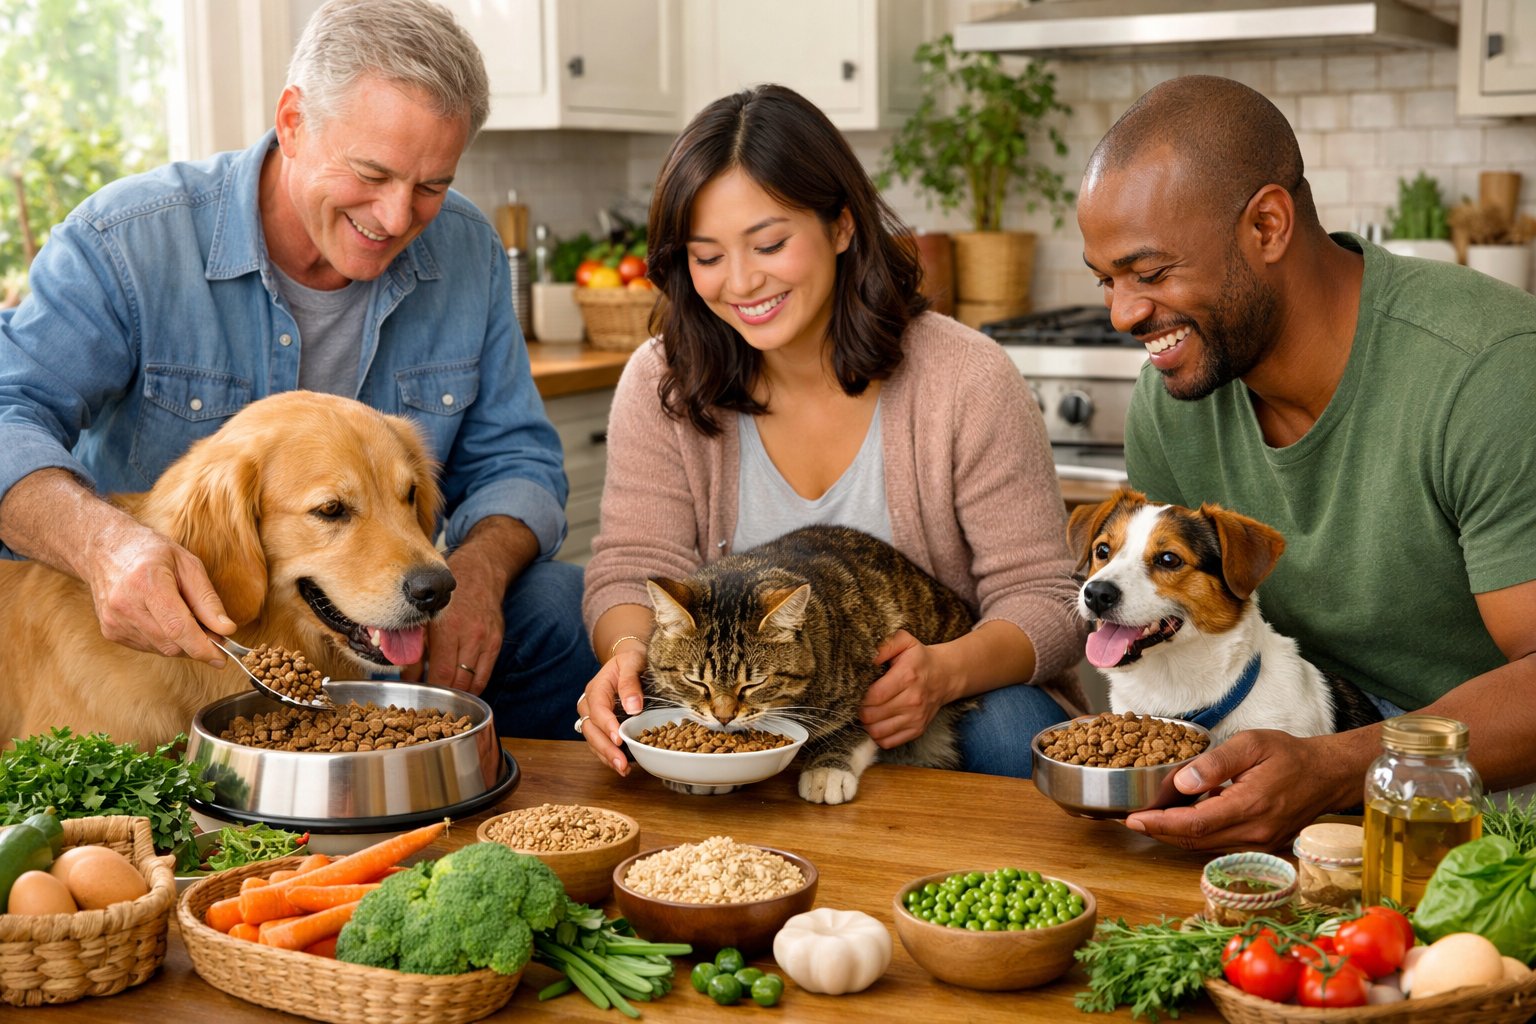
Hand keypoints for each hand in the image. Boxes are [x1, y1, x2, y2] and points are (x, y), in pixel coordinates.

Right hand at [86, 517, 233, 663]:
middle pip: (171, 643)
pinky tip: (164, 620)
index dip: (203, 647)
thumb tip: (226, 630)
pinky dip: (164, 640)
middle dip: (197, 645)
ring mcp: (114, 621)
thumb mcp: (189, 565)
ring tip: (186, 618)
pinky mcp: (110, 632)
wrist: (106, 550)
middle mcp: (125, 606)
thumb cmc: (153, 553)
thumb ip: (207, 600)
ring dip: (182, 643)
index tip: (222, 657)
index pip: (178, 627)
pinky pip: (148, 647)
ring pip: (161, 649)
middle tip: (214, 633)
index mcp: (146, 584)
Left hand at [402, 550, 501, 694]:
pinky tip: (459, 689)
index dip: (430, 691)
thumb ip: (416, 646)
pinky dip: (472, 687)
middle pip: (458, 682)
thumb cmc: (447, 592)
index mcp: (449, 628)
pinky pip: (484, 676)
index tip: (418, 698)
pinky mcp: (497, 643)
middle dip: (442, 696)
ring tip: (442, 698)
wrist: (481, 571)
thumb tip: (408, 675)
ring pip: (473, 683)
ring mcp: (487, 641)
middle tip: (427, 702)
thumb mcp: (425, 615)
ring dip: (457, 694)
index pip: (442, 674)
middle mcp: (471, 636)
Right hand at [578, 645, 647, 774]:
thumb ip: (630, 682)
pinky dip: (608, 755)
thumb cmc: (632, 659)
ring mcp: (593, 716)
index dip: (607, 725)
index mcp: (596, 688)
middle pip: (591, 729)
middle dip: (605, 748)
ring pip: (592, 739)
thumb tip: (632, 707)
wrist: (629, 660)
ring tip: (622, 769)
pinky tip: (622, 766)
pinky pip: (599, 743)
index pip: (598, 709)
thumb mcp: (632, 662)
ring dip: (606, 756)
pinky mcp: (600, 725)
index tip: (619, 738)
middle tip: (621, 763)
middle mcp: (589, 704)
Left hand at [859, 629, 954, 748]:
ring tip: (868, 713)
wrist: (945, 675)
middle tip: (859, 703)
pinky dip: (878, 736)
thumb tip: (868, 657)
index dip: (859, 696)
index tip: (857, 691)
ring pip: (878, 732)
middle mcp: (913, 700)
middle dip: (860, 710)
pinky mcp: (918, 730)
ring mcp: (916, 718)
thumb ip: (884, 645)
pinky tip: (878, 722)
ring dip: (867, 724)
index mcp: (907, 676)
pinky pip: (889, 742)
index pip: (874, 696)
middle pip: (872, 716)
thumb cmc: (919, 658)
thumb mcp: (904, 642)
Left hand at [1123, 730, 1344, 851]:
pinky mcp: (1262, 846)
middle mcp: (1254, 833)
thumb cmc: (1290, 755)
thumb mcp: (1252, 744)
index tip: (1133, 819)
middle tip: (1131, 820)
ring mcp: (1260, 844)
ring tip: (1150, 818)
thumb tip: (1182, 782)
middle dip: (1159, 832)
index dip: (1160, 824)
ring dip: (1175, 835)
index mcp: (1250, 806)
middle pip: (1195, 841)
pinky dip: (1197, 834)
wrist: (1328, 775)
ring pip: (1206, 846)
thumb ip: (1216, 762)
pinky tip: (1182, 817)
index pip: (1195, 824)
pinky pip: (1220, 845)